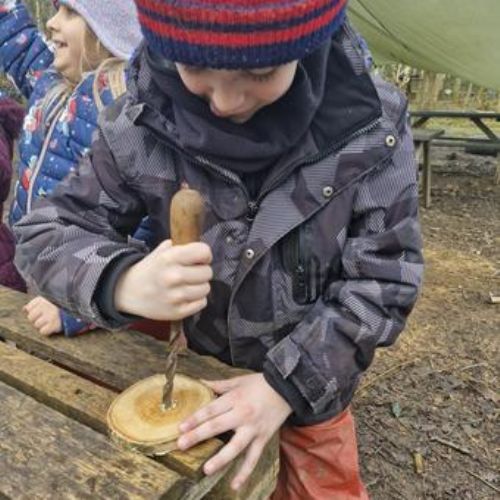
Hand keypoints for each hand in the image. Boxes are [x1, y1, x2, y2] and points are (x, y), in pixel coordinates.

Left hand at [24, 296, 61, 335]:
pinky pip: (43, 331)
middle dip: (35, 320)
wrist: (74, 313)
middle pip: (30, 317)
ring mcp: (51, 315)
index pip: (28, 308)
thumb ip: (35, 304)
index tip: (39, 312)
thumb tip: (24, 309)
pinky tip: (51, 327)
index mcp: (43, 299)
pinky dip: (46, 331)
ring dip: (41, 326)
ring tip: (48, 323)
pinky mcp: (55, 324)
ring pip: (36, 324)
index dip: (32, 312)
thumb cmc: (57, 308)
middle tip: (43, 319)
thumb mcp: (46, 302)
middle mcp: (47, 305)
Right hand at [114, 240, 212, 320]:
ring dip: (199, 287)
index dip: (205, 255)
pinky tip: (185, 297)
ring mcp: (176, 296)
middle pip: (208, 272)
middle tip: (191, 274)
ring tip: (187, 286)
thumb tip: (200, 249)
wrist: (128, 292)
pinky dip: (196, 300)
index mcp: (170, 258)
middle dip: (201, 272)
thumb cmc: (150, 270)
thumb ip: (180, 247)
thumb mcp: (160, 252)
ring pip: (206, 289)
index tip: (199, 259)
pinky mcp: (178, 312)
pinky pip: (202, 303)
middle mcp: (174, 276)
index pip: (204, 252)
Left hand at [177, 373, 291, 490]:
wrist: (287, 388)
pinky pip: (253, 458)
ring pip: (235, 447)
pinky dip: (245, 472)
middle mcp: (243, 414)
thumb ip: (219, 384)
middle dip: (198, 436)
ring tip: (206, 469)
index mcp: (235, 398)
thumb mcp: (238, 380)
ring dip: (220, 459)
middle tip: (181, 445)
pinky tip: (235, 485)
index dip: (195, 419)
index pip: (211, 410)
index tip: (180, 428)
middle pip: (217, 427)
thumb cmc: (260, 383)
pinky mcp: (263, 438)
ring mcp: (253, 429)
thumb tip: (200, 382)